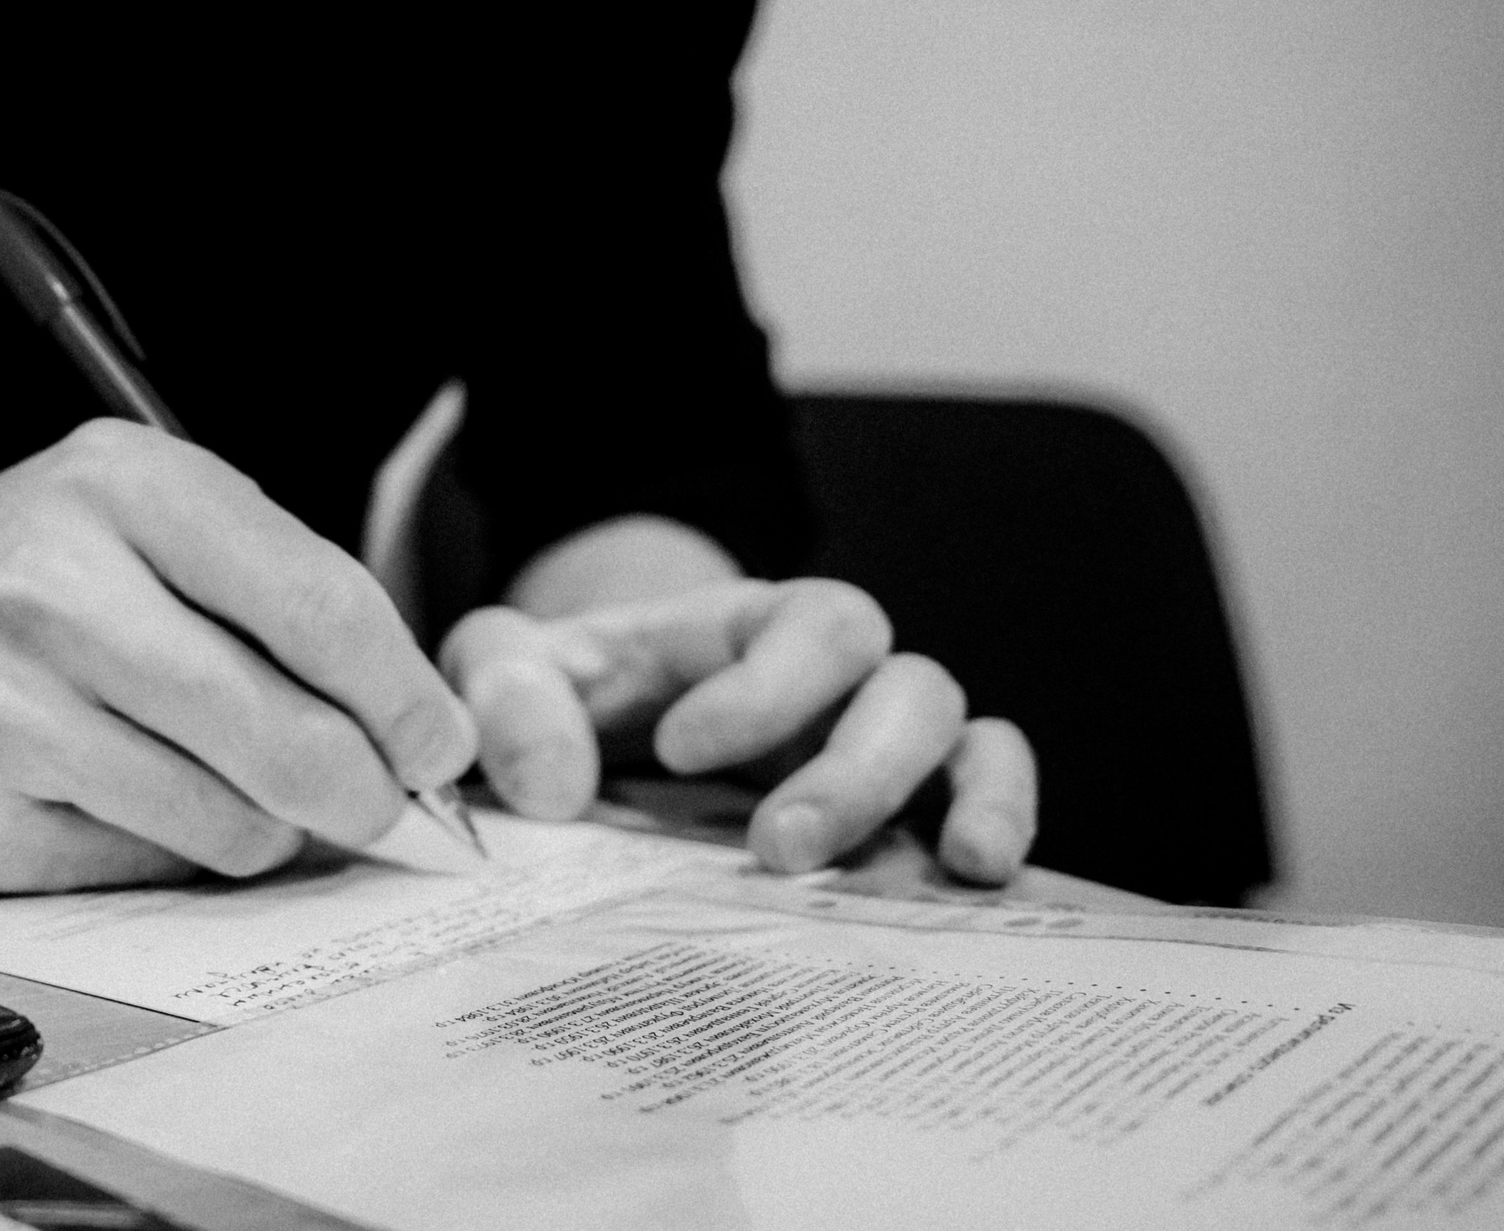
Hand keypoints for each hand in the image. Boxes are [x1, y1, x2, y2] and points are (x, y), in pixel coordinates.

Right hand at [0, 420, 476, 891]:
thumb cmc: (7, 576)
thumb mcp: (129, 515)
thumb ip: (267, 589)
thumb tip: (412, 725)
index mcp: (120, 484)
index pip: (318, 602)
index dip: (404, 694)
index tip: (442, 743)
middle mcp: (57, 588)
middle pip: (287, 733)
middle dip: (364, 790)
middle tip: (379, 803)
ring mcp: (6, 710)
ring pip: (228, 822)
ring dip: (263, 828)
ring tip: (223, 784)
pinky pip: (145, 871)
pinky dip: (170, 854)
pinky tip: (124, 801)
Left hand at [438, 579, 1035, 882]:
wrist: (591, 726)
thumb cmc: (560, 690)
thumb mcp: (507, 668)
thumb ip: (504, 694)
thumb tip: (550, 784)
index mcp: (750, 628)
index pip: (804, 624)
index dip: (764, 687)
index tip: (676, 749)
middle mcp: (836, 678)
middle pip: (902, 682)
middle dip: (853, 768)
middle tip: (776, 846)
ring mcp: (878, 744)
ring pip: (968, 736)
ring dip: (968, 797)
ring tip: (954, 868)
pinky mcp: (902, 812)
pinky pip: (986, 792)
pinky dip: (999, 821)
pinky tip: (978, 879)